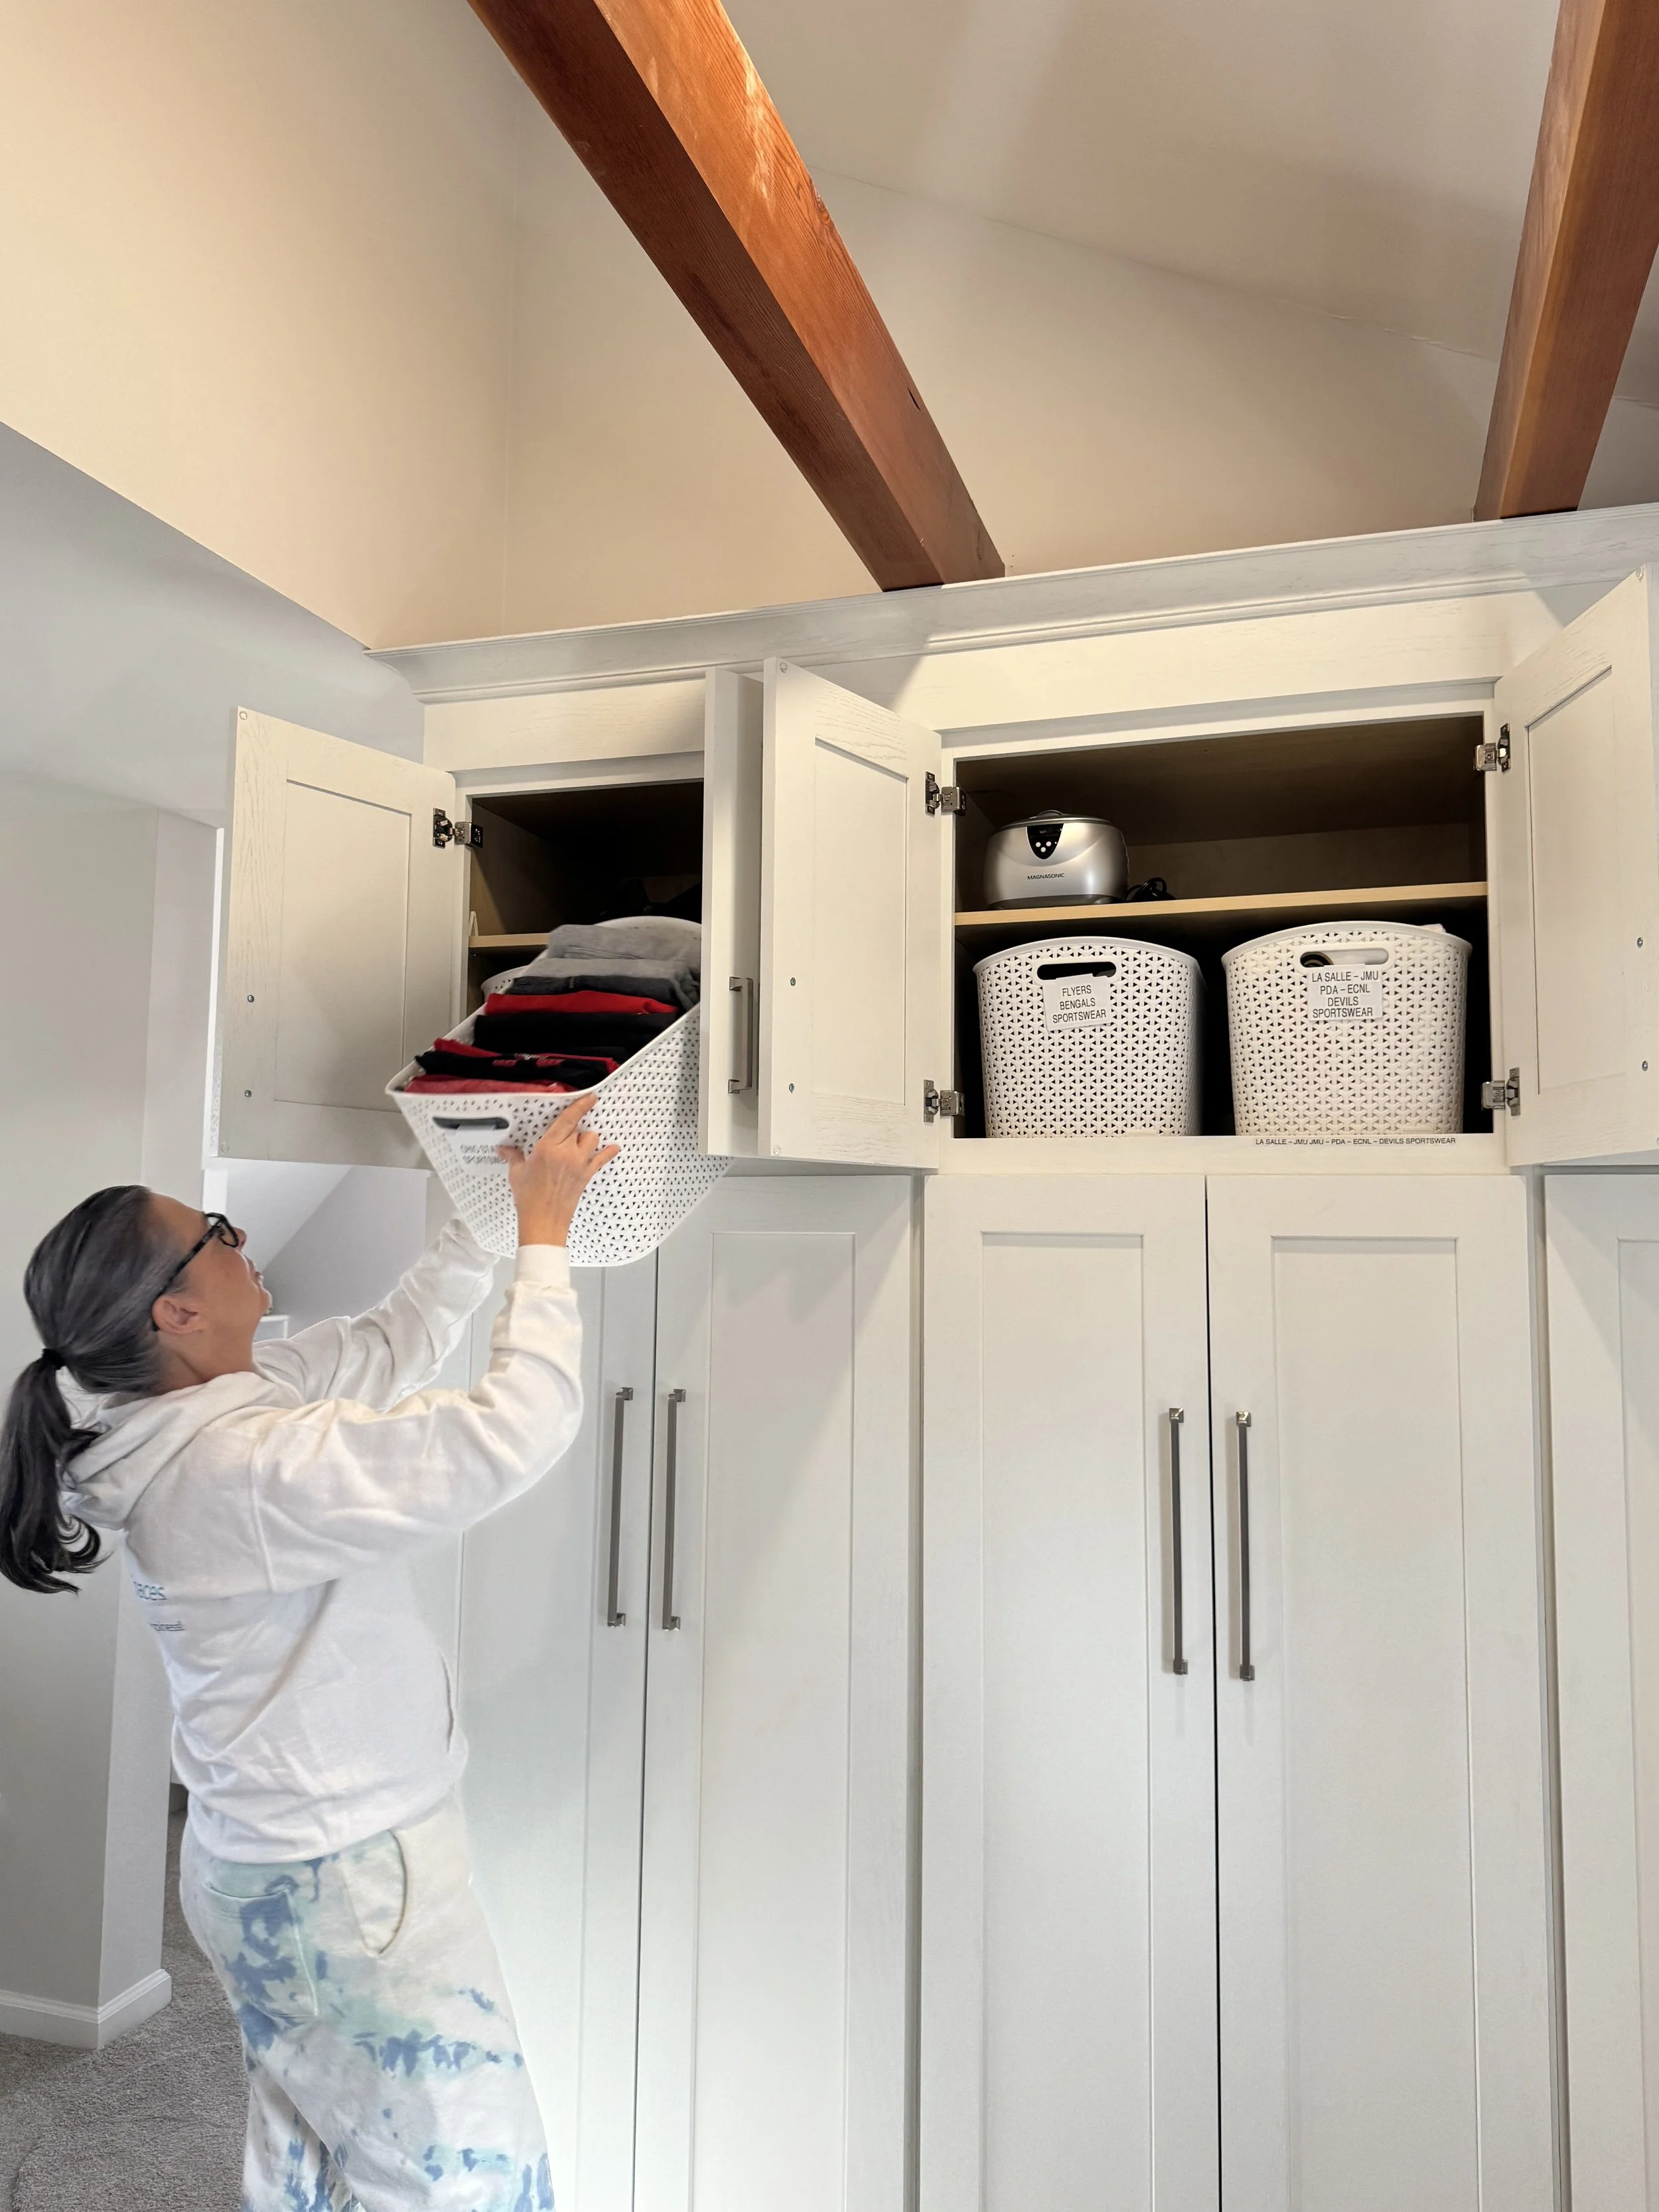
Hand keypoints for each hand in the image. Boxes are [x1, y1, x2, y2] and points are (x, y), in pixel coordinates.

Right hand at [498, 1095, 618, 1246]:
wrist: (544, 1221)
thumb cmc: (529, 1198)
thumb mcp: (517, 1173)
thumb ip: (513, 1156)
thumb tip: (504, 1149)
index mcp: (547, 1147)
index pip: (568, 1120)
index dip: (580, 1106)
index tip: (591, 1097)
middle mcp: (566, 1153)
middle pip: (579, 1130)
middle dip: (572, 1131)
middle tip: (562, 1139)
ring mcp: (579, 1164)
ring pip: (592, 1140)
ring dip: (586, 1140)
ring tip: (577, 1146)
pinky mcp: (587, 1175)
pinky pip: (602, 1158)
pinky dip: (608, 1152)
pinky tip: (613, 1148)